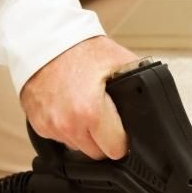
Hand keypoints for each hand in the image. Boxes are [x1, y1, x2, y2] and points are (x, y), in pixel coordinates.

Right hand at [21, 35, 138, 160]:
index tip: (122, 129)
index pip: (116, 150)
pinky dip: (67, 128)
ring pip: (77, 147)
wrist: (45, 40)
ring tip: (86, 108)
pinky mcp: (37, 125)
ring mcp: (49, 126)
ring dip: (84, 135)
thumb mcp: (121, 63)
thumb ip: (140, 88)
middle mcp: (67, 124)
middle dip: (104, 139)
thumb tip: (154, 106)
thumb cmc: (81, 49)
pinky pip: (59, 138)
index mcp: (90, 112)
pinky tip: (70, 108)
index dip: (123, 139)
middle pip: (97, 153)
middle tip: (105, 117)